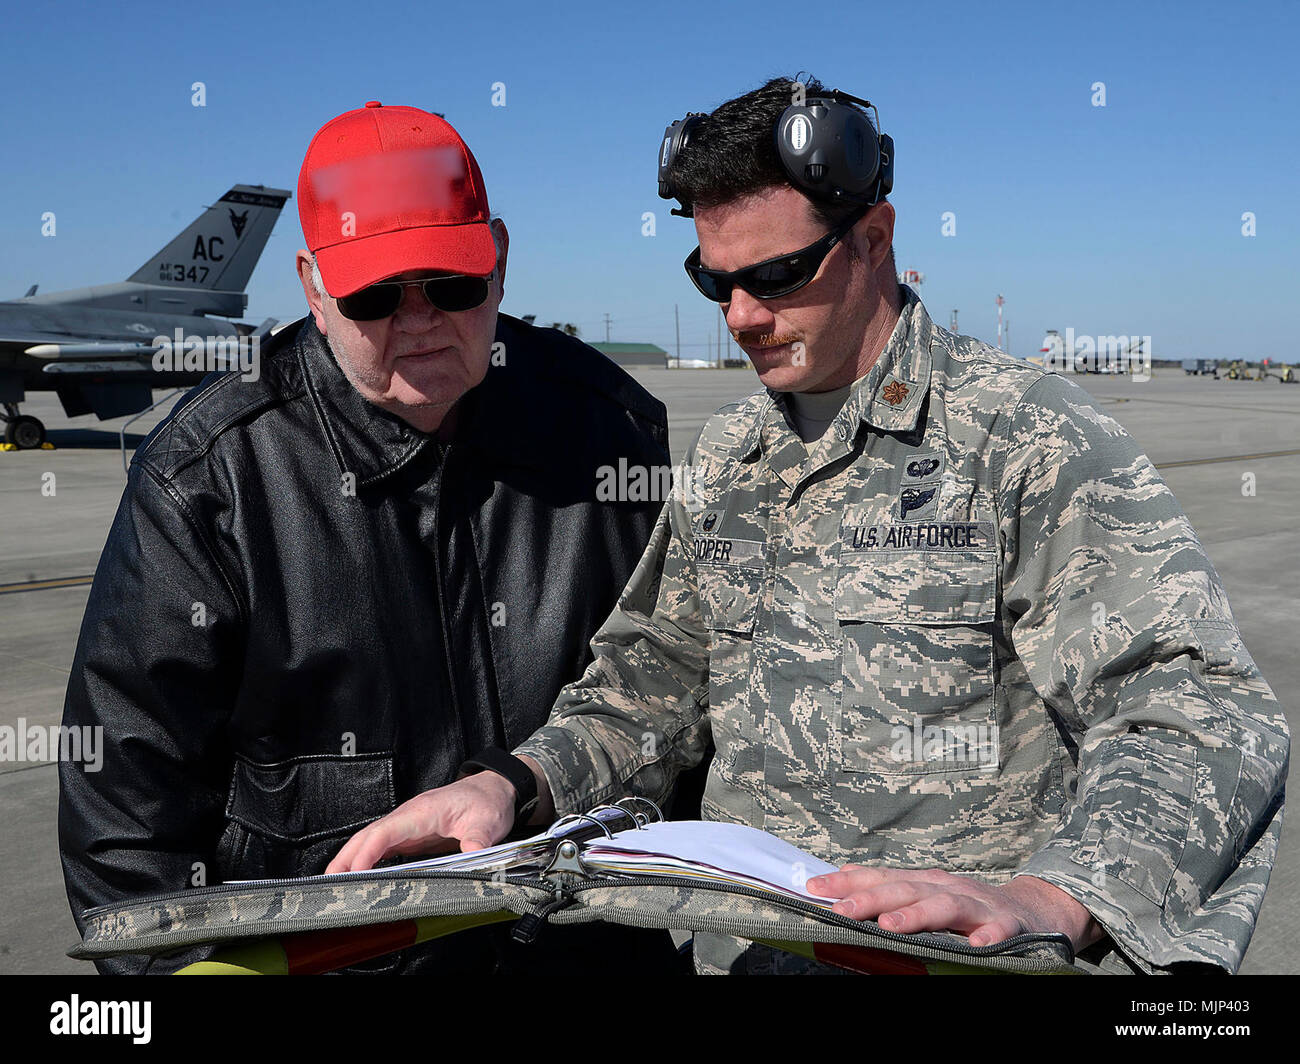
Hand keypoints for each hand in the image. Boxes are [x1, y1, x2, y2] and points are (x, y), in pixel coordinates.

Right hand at [325, 770, 517, 872]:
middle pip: (368, 835)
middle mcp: (409, 816)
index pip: (386, 831)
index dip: (367, 852)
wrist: (493, 789)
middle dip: (346, 858)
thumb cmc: (487, 801)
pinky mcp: (412, 834)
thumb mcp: (488, 822)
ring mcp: (408, 825)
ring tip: (334, 883)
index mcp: (423, 811)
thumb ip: (478, 839)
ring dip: (351, 859)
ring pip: (371, 840)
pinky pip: (383, 846)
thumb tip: (472, 855)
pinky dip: (366, 859)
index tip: (354, 872)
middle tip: (328, 884)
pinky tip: (359, 875)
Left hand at [805, 867, 1101, 950]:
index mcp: (925, 881)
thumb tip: (841, 879)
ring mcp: (978, 905)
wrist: (1031, 908)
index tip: (814, 886)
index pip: (881, 877)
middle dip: (872, 898)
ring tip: (891, 926)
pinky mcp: (1009, 925)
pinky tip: (976, 947)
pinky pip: (999, 932)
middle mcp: (947, 887)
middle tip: (842, 909)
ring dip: (918, 915)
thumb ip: (888, 888)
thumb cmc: (967, 905)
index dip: (848, 882)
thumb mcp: (926, 891)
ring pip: (945, 906)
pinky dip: (988, 937)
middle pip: (906, 889)